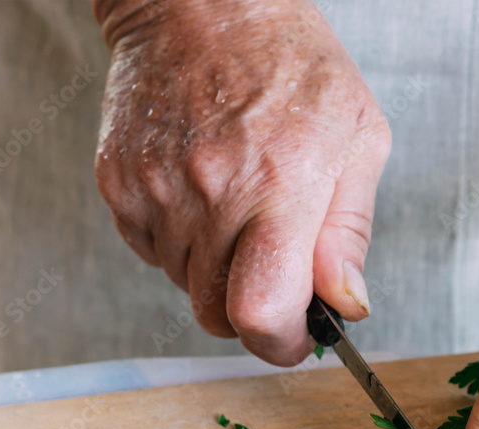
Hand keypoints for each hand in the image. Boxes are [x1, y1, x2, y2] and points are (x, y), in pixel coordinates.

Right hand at [93, 0, 390, 364]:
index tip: (299, 338)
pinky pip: (152, 253)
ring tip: (240, 209)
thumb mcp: (359, 137)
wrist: (201, 3)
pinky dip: (182, 245)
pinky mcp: (119, 183)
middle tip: (277, 271)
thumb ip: (350, 233)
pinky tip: (204, 196)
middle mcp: (213, 190)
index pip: (263, 310)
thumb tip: (345, 305)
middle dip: (254, 313)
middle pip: (218, 314)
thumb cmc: (293, 62)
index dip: (282, 344)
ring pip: (185, 287)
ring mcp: (157, 188)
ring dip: (217, 273)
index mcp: (282, 182)